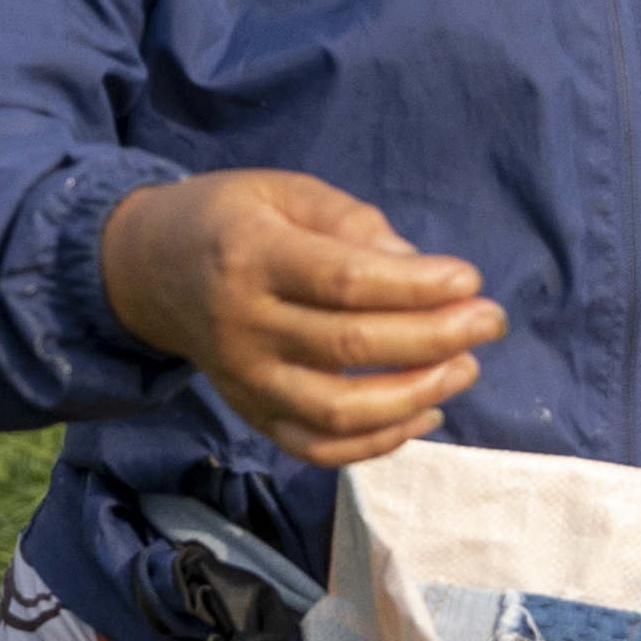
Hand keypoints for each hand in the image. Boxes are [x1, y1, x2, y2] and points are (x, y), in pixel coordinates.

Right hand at [95, 170, 504, 466]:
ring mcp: (245, 380)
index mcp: (251, 256)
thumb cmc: (231, 220)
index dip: (414, 286)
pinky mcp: (252, 414)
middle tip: (490, 321)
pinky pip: (318, 448)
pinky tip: (424, 412)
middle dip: (435, 338)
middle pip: (349, 348)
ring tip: (464, 367)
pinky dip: (377, 443)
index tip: (470, 280)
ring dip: (415, 396)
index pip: (343, 282)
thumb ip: (351, 222)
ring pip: (337, 411)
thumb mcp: (283, 191)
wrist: (150, 272)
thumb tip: (418, 268)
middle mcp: (243, 325)